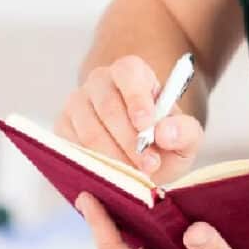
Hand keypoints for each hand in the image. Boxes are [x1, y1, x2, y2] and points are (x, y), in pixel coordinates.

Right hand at [56, 55, 202, 183]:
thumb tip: (164, 133)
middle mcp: (99, 81)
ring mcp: (76, 103)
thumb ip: (184, 131)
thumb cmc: (162, 140)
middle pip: (107, 106)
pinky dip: (93, 164)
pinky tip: (112, 176)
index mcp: (130, 72)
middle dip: (129, 140)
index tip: (147, 126)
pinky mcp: (62, 127)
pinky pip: (72, 146)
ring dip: (113, 156)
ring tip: (135, 176)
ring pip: (89, 130)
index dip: (136, 99)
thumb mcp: (185, 138)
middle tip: (150, 165)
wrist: (140, 157)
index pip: (128, 73)